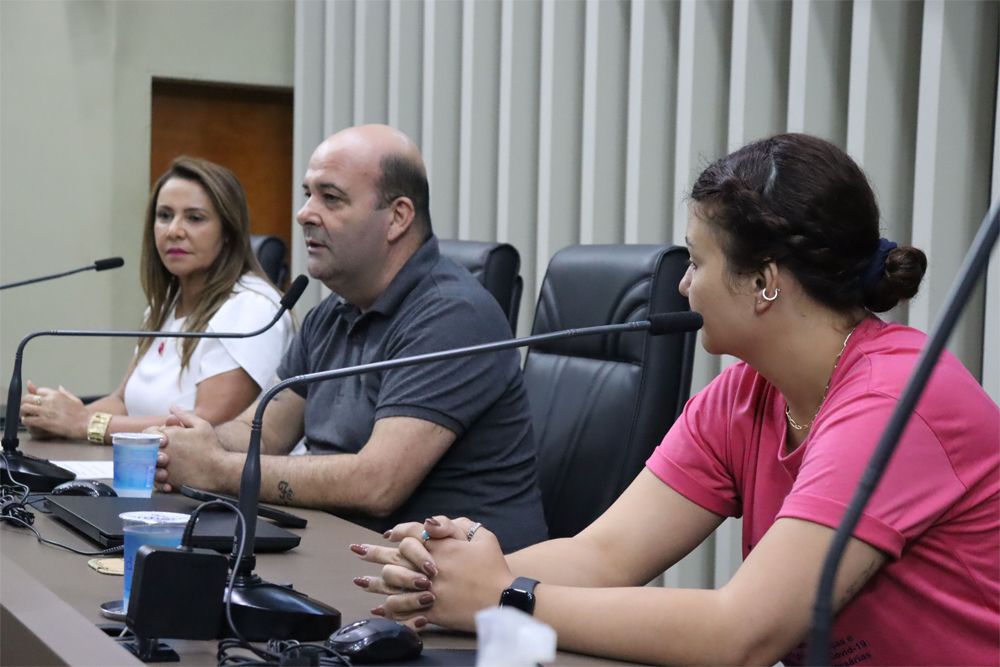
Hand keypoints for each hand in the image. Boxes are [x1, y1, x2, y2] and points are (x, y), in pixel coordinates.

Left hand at [19, 381, 88, 439]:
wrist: (86, 423)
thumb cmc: (82, 413)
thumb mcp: (75, 399)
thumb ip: (65, 392)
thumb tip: (60, 387)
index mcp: (56, 394)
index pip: (38, 391)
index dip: (35, 396)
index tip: (36, 401)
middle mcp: (49, 401)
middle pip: (28, 397)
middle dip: (26, 402)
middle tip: (27, 408)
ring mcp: (45, 411)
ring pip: (25, 407)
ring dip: (24, 411)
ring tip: (26, 415)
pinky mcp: (44, 421)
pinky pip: (28, 419)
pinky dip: (25, 420)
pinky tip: (28, 421)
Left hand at [155, 407, 224, 492]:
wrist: (219, 470)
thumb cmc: (211, 447)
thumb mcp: (202, 425)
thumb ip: (184, 415)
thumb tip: (172, 407)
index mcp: (169, 435)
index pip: (149, 432)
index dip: (155, 434)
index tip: (164, 439)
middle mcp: (162, 450)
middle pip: (146, 448)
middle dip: (153, 448)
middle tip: (165, 451)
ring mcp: (163, 466)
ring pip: (148, 464)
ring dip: (155, 462)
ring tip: (168, 464)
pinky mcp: (167, 480)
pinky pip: (155, 478)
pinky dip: (160, 477)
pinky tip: (170, 474)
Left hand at [352, 516, 511, 631]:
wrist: (502, 598)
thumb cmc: (494, 567)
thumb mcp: (482, 537)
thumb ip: (456, 526)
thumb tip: (431, 522)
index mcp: (440, 549)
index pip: (411, 534)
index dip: (398, 532)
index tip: (388, 533)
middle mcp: (428, 569)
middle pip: (393, 558)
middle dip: (372, 553)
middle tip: (357, 550)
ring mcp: (427, 591)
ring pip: (392, 586)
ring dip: (373, 583)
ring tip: (359, 581)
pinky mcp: (430, 611)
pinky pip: (403, 611)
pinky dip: (389, 611)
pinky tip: (378, 609)